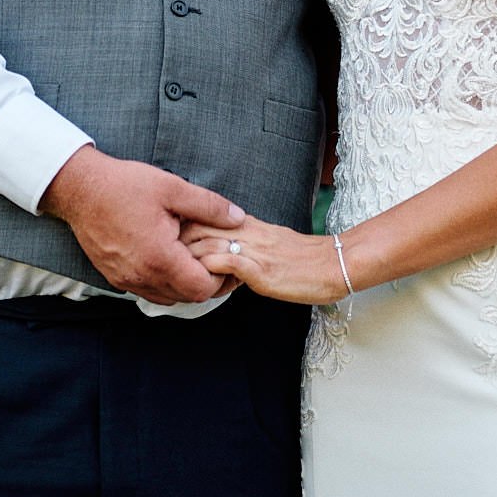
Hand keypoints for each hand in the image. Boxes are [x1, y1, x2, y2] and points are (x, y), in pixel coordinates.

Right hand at [40, 145, 241, 305]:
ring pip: (167, 297)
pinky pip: (148, 291)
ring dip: (184, 284)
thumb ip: (209, 206)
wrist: (80, 189)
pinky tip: (169, 259)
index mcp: (159, 257)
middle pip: (186, 297)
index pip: (201, 289)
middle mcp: (142, 276)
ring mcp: (126, 279)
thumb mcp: (173, 188)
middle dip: (206, 282)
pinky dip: (164, 282)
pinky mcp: (114, 277)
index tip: (228, 259)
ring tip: (195, 258)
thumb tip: (237, 218)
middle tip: (218, 259)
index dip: (221, 279)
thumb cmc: (124, 186)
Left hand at [182, 213, 349, 305]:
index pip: (205, 216)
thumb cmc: (305, 259)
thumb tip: (226, 247)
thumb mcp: (270, 241)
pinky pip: (228, 263)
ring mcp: (254, 251)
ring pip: (209, 243)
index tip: (168, 240)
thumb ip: (247, 240)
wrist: (333, 265)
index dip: (182, 228)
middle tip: (163, 258)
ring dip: (188, 259)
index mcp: (249, 225)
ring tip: (176, 272)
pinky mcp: (261, 271)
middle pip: (199, 227)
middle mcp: (248, 233)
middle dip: (176, 243)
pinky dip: (210, 270)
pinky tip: (203, 280)